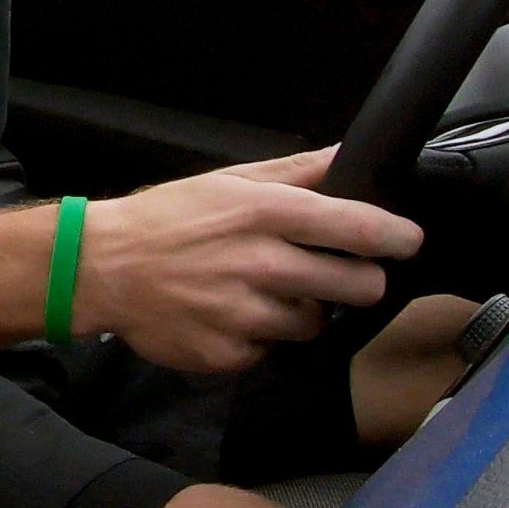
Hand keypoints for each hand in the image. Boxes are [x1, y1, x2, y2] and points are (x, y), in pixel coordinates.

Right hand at [75, 150, 423, 374]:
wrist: (100, 267)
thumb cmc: (165, 220)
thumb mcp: (227, 181)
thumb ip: (295, 171)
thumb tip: (348, 155)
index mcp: (265, 213)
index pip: (359, 228)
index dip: (396, 237)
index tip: (408, 241)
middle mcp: (261, 264)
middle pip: (359, 286)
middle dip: (358, 281)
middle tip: (336, 275)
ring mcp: (246, 313)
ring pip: (318, 323)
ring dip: (304, 311)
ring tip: (266, 293)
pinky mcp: (230, 352)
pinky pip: (272, 350)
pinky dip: (260, 336)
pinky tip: (232, 314)